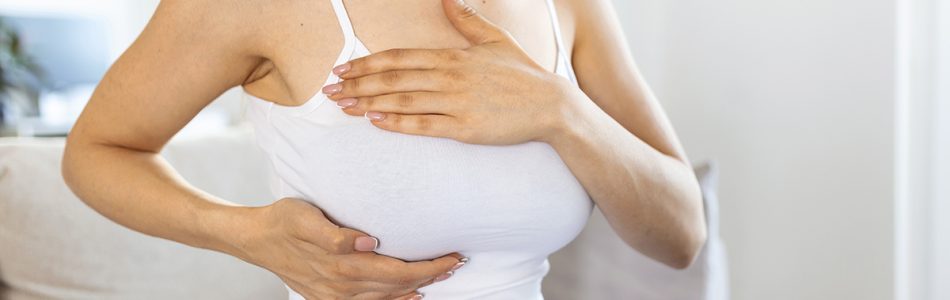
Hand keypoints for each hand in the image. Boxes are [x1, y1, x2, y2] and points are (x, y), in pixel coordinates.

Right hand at [235, 198, 466, 299]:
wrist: (256, 240)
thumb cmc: (284, 220)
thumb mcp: (305, 217)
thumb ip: (335, 233)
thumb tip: (368, 242)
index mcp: (342, 264)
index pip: (399, 271)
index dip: (429, 267)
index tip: (452, 256)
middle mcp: (343, 286)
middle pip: (398, 286)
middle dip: (431, 276)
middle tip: (456, 263)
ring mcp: (336, 296)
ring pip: (387, 298)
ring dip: (416, 288)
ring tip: (440, 277)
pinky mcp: (329, 298)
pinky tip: (409, 296)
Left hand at [323, 0, 576, 145]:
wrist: (552, 106)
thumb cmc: (523, 74)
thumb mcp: (496, 40)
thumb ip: (467, 21)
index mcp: (454, 56)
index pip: (400, 58)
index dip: (369, 63)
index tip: (345, 69)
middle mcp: (450, 78)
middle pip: (394, 79)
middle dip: (358, 84)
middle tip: (331, 91)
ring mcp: (456, 104)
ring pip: (403, 101)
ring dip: (369, 103)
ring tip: (344, 107)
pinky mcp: (465, 128)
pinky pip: (424, 125)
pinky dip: (397, 123)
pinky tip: (375, 122)